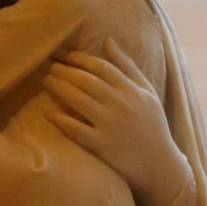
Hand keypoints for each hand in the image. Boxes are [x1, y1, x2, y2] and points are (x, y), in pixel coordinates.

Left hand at [43, 40, 190, 205]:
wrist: (161, 165)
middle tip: (49, 65)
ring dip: (59, 88)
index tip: (66, 56)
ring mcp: (111, 125)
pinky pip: (78, 130)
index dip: (80, 59)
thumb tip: (108, 41)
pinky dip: (62, 121)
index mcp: (131, 90)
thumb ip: (127, 67)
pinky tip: (48, 113)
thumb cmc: (152, 125)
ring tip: (46, 80)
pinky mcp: (103, 146)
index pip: (102, 67)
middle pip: (86, 81)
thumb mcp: (147, 91)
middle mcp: (120, 104)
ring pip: (79, 100)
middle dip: (65, 70)